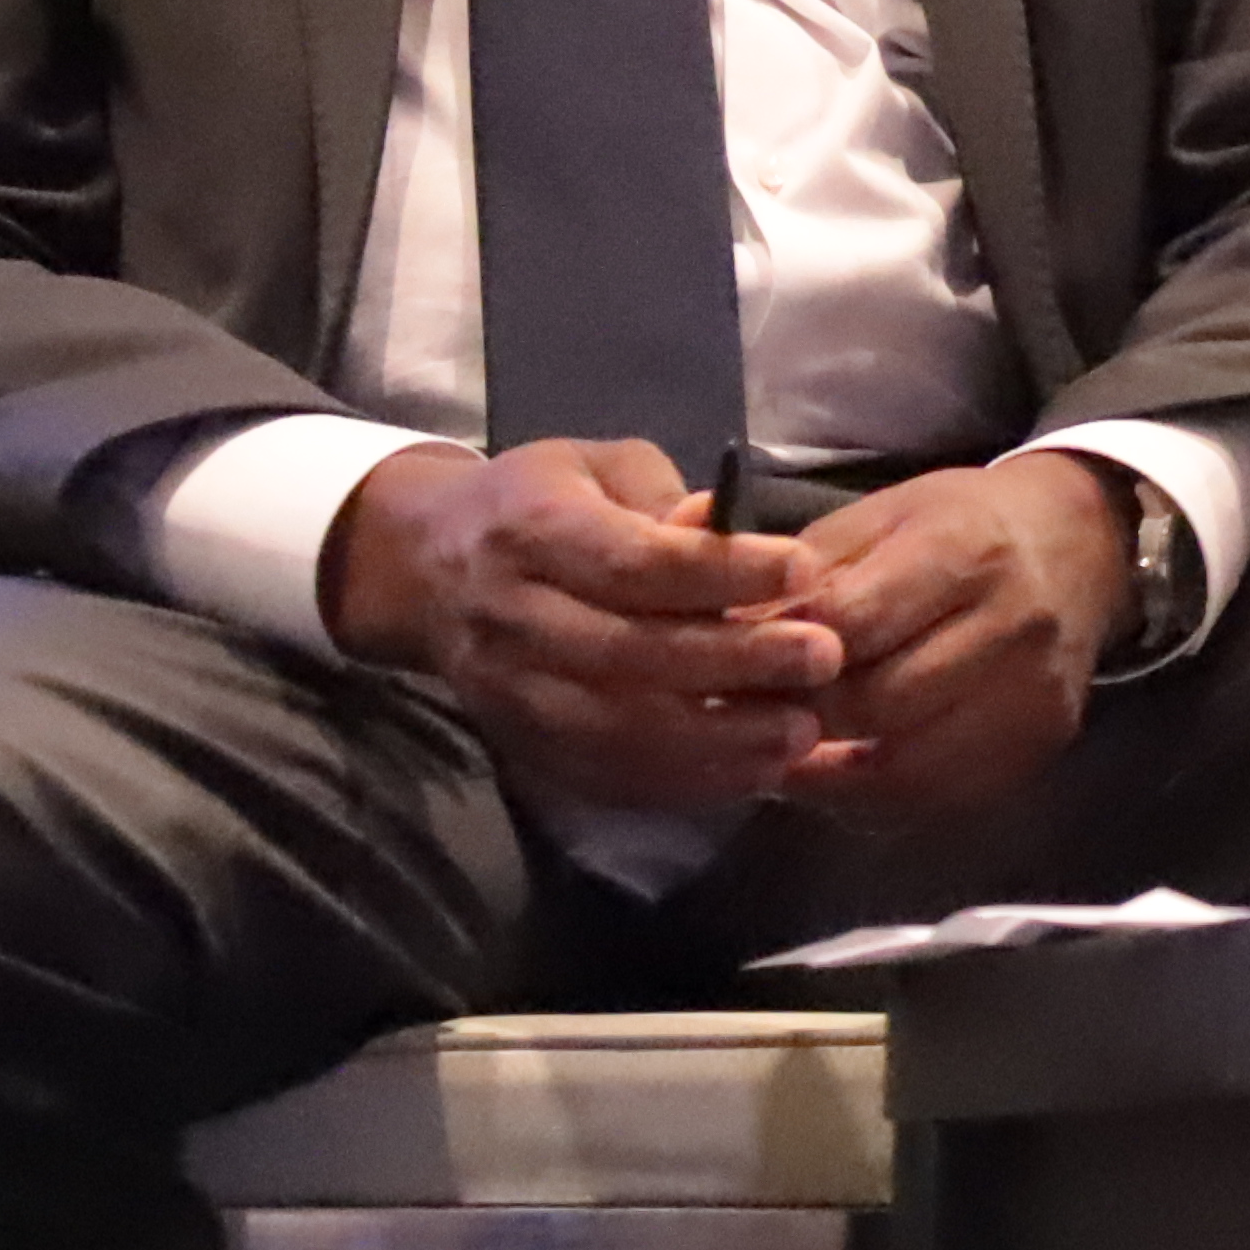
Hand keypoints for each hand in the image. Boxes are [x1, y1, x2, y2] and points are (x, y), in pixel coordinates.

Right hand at [322, 438, 837, 808]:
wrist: (426, 570)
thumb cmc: (536, 503)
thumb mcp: (596, 466)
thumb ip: (664, 496)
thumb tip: (730, 530)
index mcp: (531, 533)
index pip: (630, 563)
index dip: (720, 572)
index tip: (803, 572)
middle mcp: (512, 618)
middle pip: (629, 653)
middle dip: (736, 662)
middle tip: (823, 659)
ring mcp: (510, 694)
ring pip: (618, 730)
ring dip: (718, 740)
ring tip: (801, 731)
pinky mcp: (521, 745)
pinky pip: (607, 776)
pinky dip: (684, 782)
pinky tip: (753, 771)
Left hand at [760, 455, 1140, 832]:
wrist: (1078, 547)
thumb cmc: (958, 525)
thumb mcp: (878, 517)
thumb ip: (800, 574)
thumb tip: (713, 629)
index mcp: (962, 549)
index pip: (851, 623)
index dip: (780, 656)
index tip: (732, 671)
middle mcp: (1011, 624)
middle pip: (877, 703)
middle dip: (799, 717)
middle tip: (745, 722)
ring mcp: (1034, 693)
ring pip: (907, 767)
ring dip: (830, 773)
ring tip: (782, 754)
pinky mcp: (1044, 742)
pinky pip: (942, 795)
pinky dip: (878, 797)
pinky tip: (842, 774)